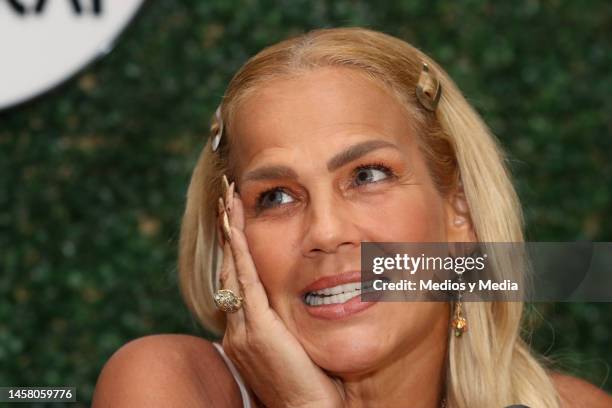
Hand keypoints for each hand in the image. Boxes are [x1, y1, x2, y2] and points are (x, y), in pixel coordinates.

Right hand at [216, 184, 344, 407]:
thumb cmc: (309, 385)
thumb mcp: (294, 347)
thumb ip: (288, 324)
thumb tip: (303, 300)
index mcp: (245, 331)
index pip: (236, 280)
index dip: (234, 247)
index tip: (234, 218)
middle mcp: (236, 328)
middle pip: (228, 268)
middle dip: (227, 230)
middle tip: (225, 197)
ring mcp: (242, 329)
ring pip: (232, 270)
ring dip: (230, 232)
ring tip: (227, 201)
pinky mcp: (256, 330)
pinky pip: (245, 283)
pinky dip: (239, 253)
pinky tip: (236, 229)